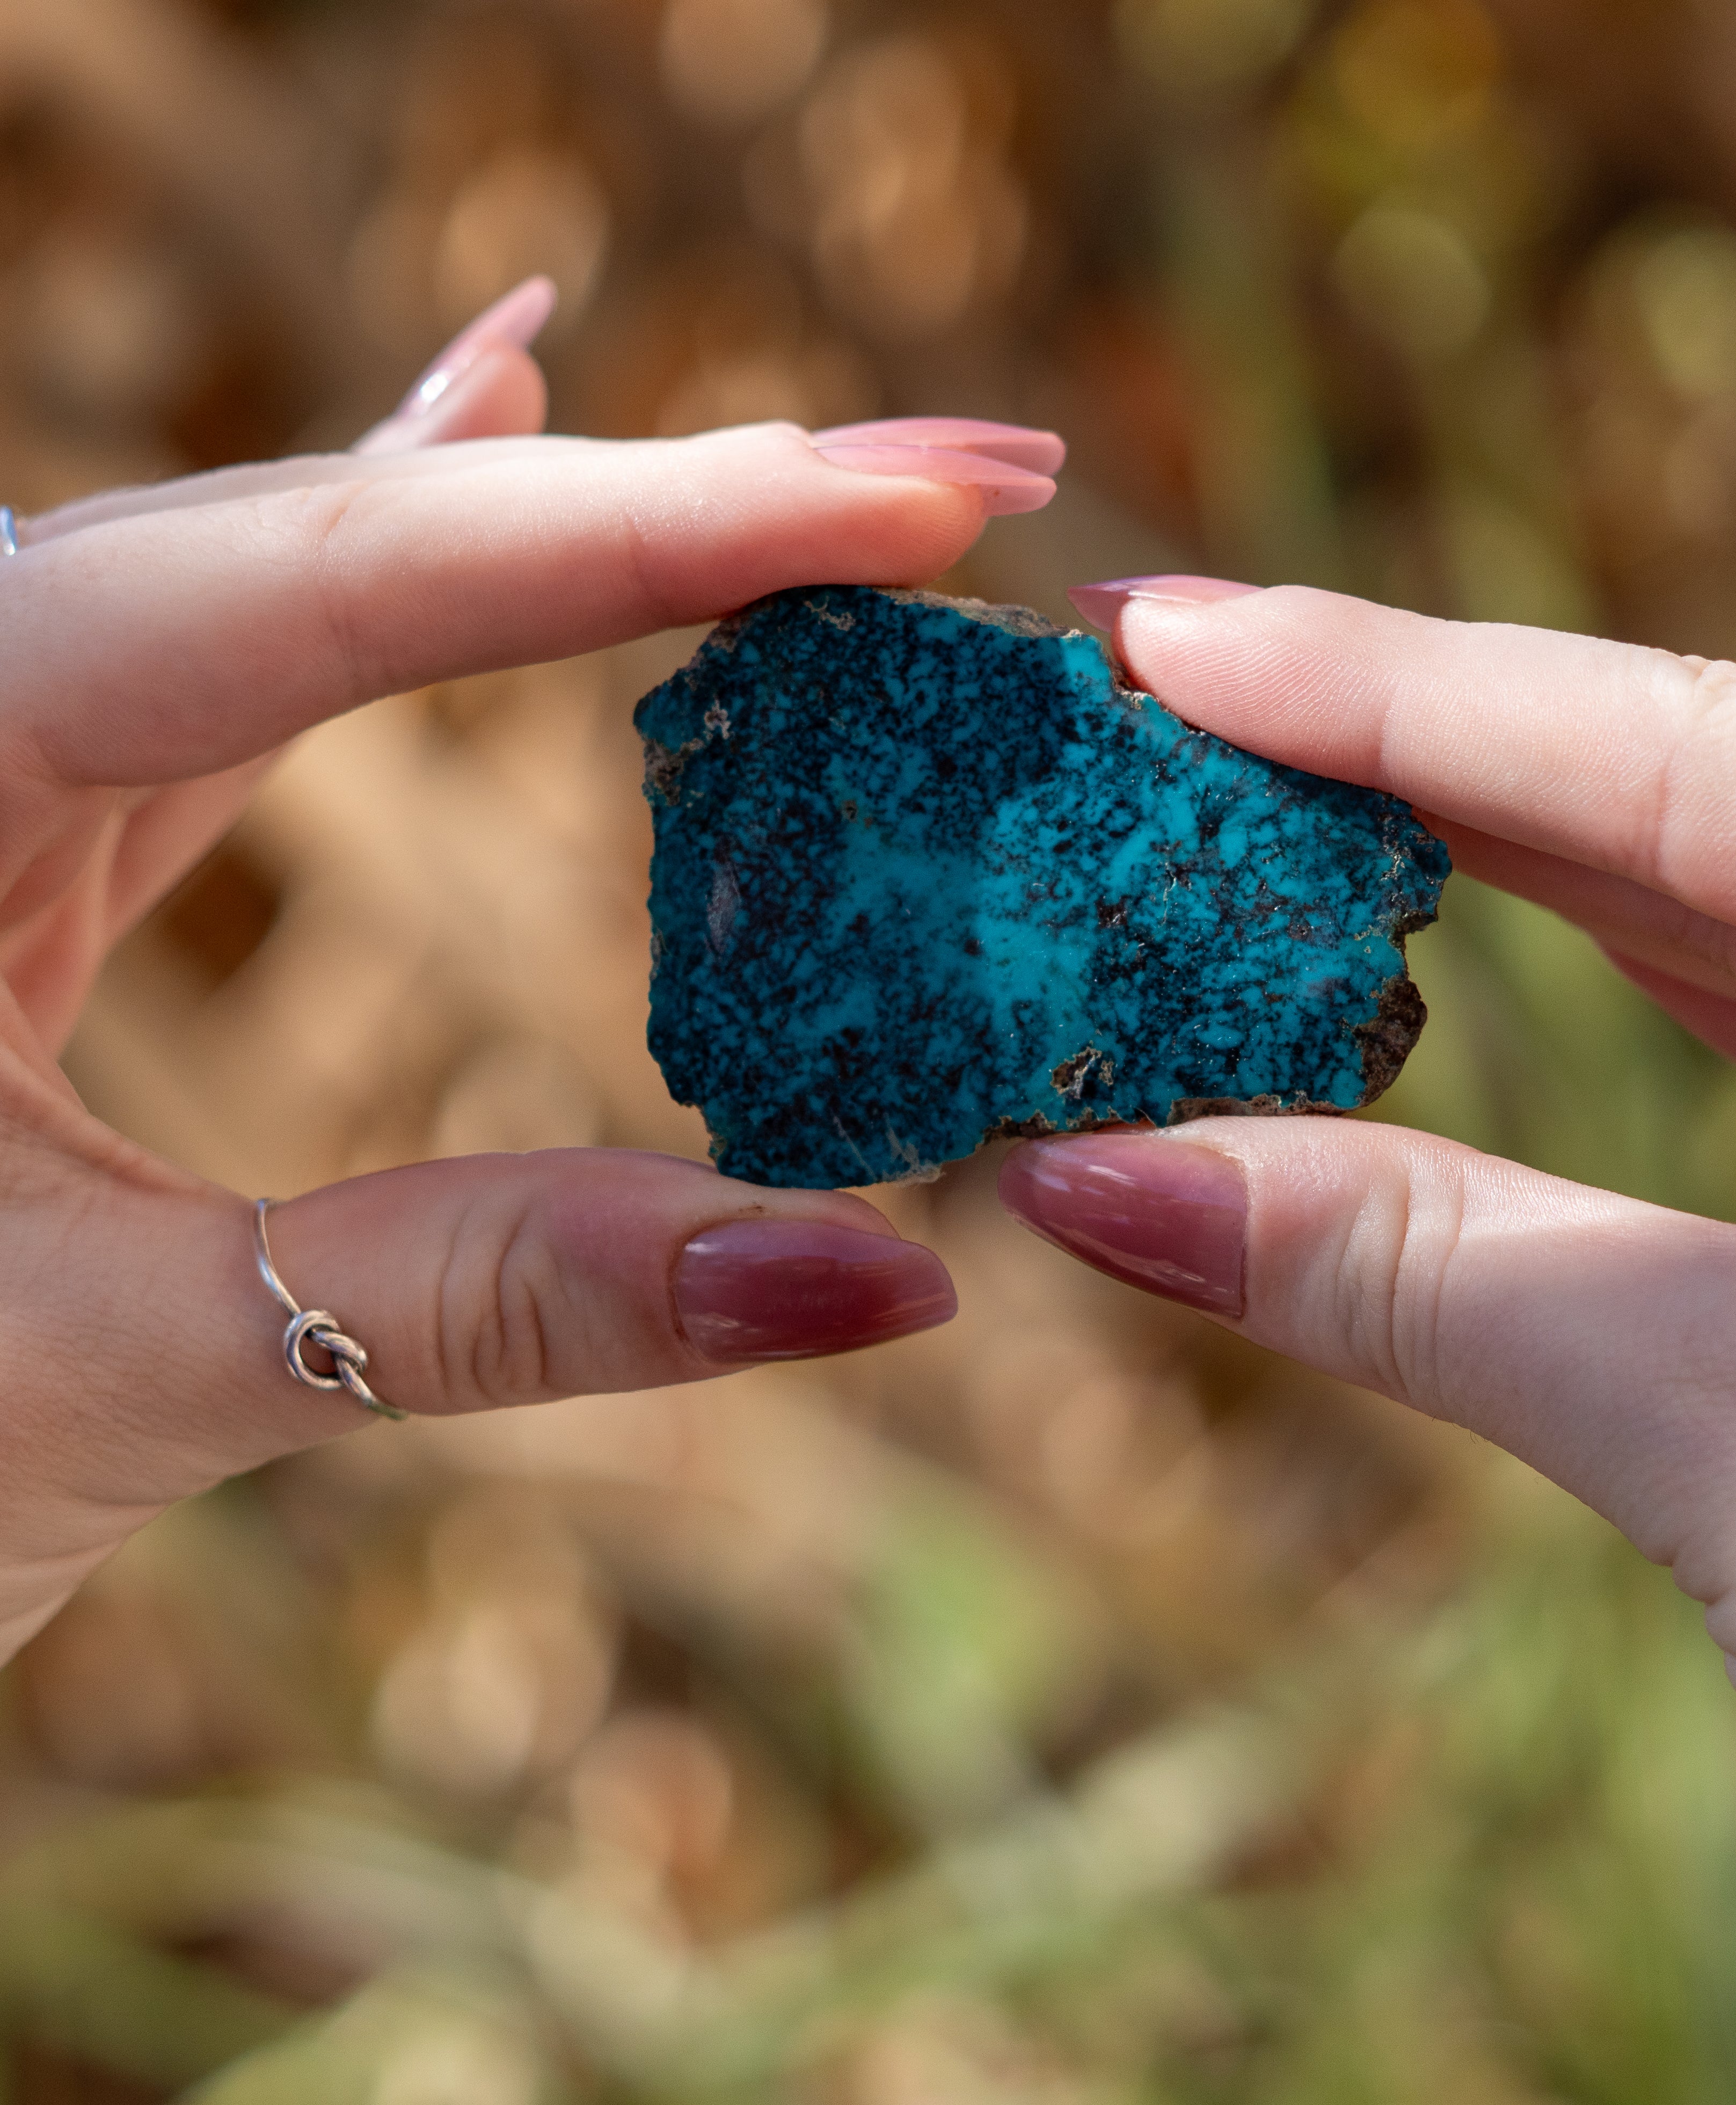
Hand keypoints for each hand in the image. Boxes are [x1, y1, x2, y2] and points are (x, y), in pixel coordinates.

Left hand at [0, 281, 1063, 1663]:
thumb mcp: (116, 1375)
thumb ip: (488, 1304)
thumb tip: (877, 1284)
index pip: (343, 575)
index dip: (669, 523)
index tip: (925, 488)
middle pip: (352, 531)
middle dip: (676, 497)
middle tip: (954, 481)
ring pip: (311, 568)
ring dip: (576, 523)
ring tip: (815, 483)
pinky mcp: (12, 803)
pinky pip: (239, 638)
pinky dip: (406, 557)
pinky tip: (509, 409)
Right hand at [1002, 579, 1735, 2104]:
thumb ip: (1423, 1272)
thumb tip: (1092, 1185)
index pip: (1712, 748)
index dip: (1401, 696)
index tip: (1170, 640)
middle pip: (1726, 827)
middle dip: (1432, 790)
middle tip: (1173, 729)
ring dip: (1503, 919)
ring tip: (1266, 851)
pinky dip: (1616, 1063)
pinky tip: (1464, 1006)